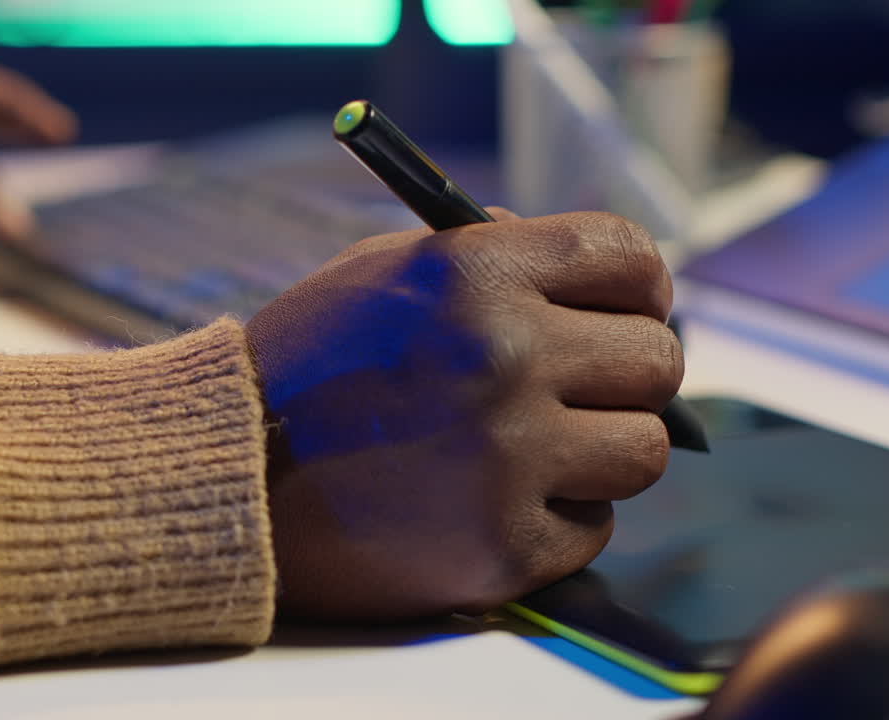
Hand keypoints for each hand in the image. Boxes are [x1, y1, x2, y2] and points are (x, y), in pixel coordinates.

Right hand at [247, 210, 683, 620]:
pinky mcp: (504, 545)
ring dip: (600, 452)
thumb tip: (595, 278)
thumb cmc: (304, 368)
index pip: (629, 257)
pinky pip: (594, 528)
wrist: (230, 480)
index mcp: (475, 273)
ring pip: (644, 450)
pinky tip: (495, 503)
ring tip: (535, 451)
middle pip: (658, 360)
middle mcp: (505, 356)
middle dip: (621, 375)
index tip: (626, 312)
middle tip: (572, 392)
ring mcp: (509, 457)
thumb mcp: (381, 273)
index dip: (638, 286)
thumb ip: (490, 257)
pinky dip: (557, 519)